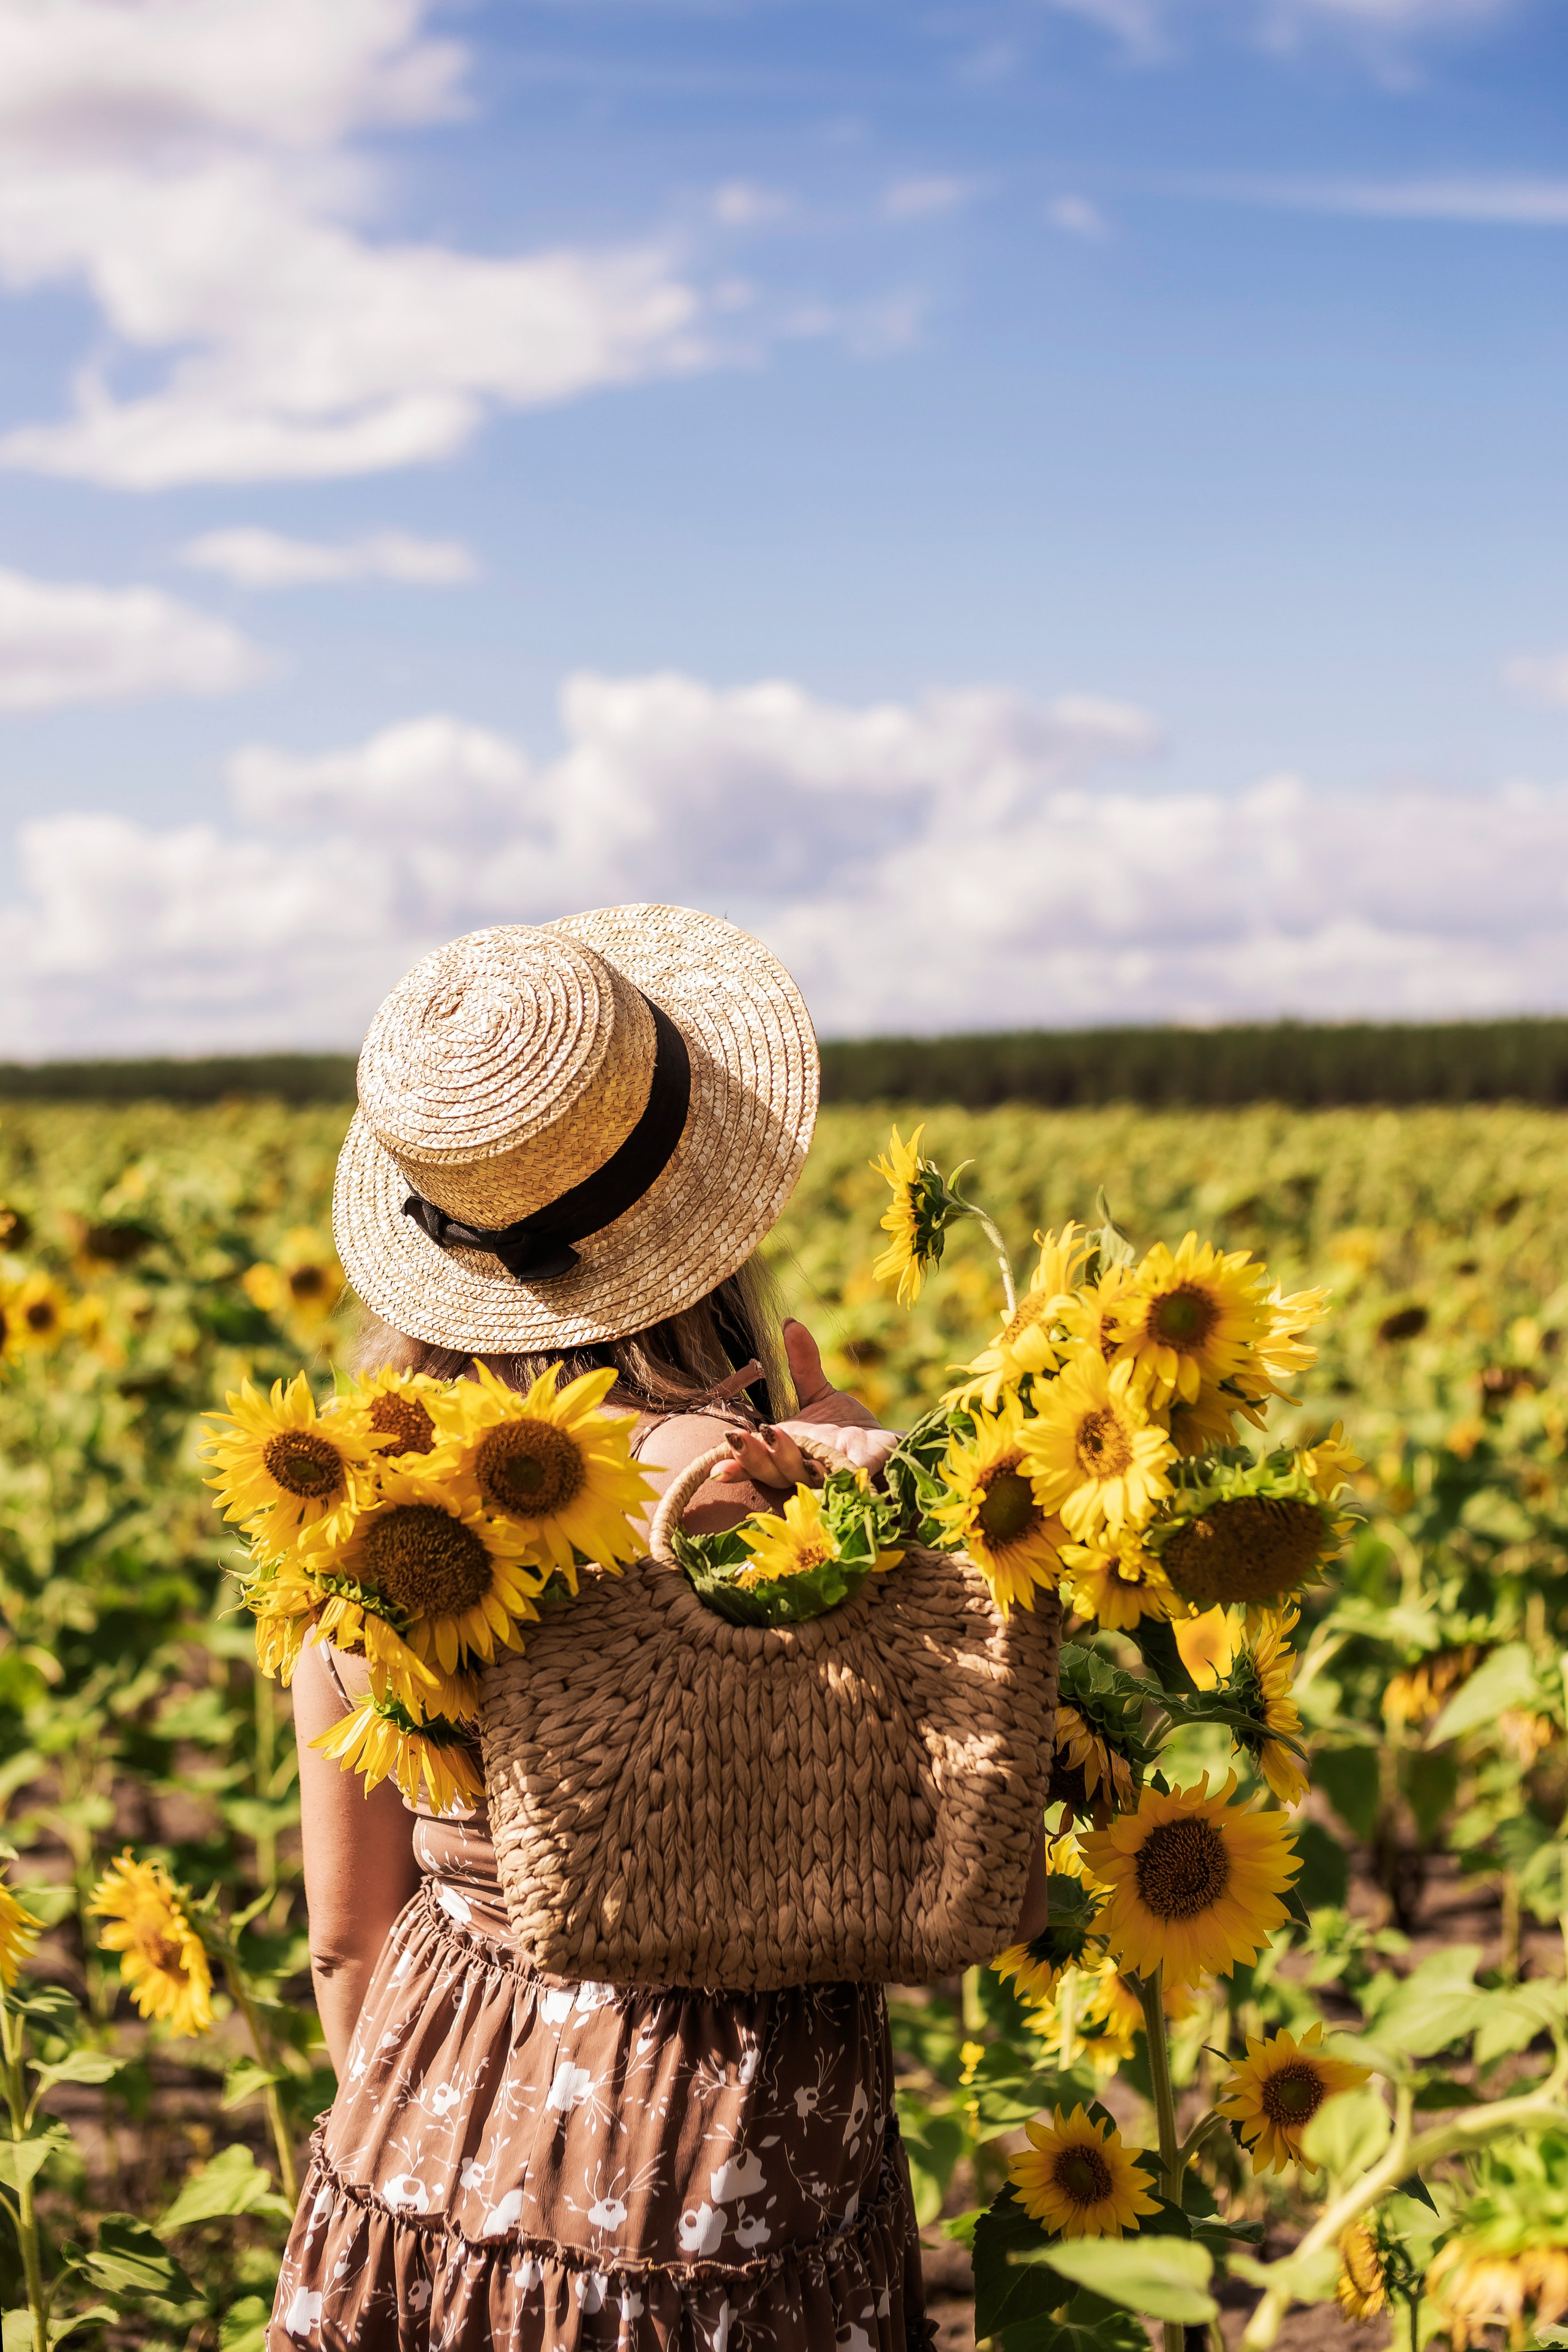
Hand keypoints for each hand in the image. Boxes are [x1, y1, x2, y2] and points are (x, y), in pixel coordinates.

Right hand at [708, 1321, 900, 1489]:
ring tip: (775, 1435)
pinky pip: (845, 1478)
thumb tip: (789, 1323)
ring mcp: (830, 1476)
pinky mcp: (859, 1474)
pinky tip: (828, 1467)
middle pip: (774, 1473)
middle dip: (757, 1458)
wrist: (883, 1442)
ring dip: (785, 1460)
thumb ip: (803, 1364)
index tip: (719, 1460)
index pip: (756, 1464)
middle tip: (744, 1437)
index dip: (738, 1464)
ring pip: (802, 1477)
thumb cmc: (844, 1426)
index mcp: (786, 1454)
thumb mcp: (818, 1392)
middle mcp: (803, 1470)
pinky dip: (837, 1475)